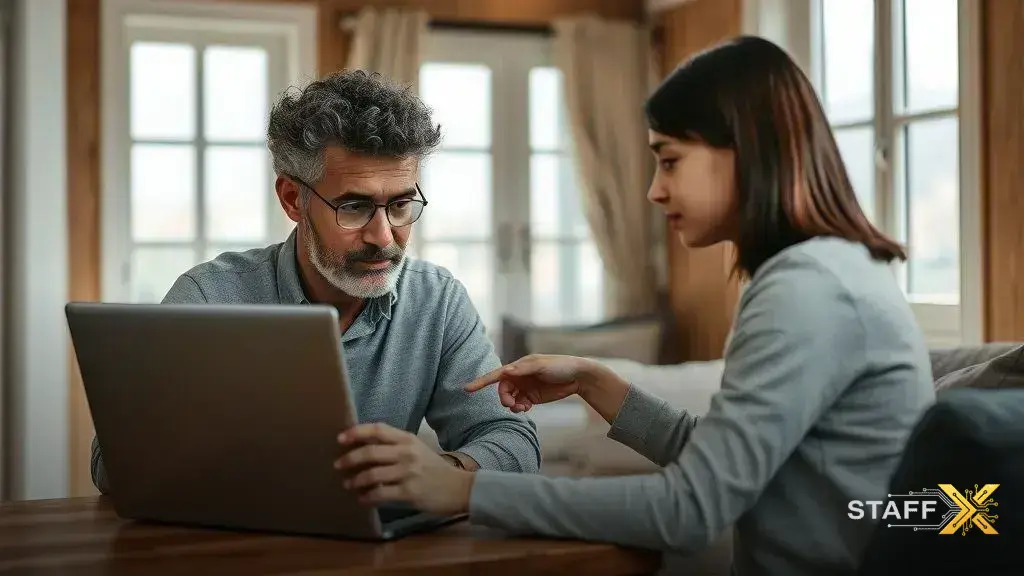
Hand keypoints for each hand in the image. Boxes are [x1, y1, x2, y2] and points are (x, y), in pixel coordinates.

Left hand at [335, 423, 473, 515]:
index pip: (378, 430)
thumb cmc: (433, 468)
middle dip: (350, 459)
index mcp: (407, 439)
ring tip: (348, 484)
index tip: (340, 438)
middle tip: (338, 465)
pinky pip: (381, 493)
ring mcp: (408, 472)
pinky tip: (362, 499)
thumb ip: (394, 445)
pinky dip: (367, 497)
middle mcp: (407, 453)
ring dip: (355, 480)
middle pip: (370, 452)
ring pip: (372, 474)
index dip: (357, 432)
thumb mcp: (416, 449)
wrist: (458, 487)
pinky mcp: (409, 492)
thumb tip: (363, 446)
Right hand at [464, 354, 595, 411]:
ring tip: (521, 408)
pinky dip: (520, 408)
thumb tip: (506, 371)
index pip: (496, 375)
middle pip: (502, 390)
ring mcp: (525, 387)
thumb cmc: (560, 365)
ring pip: (510, 399)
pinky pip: (520, 405)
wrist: (578, 376)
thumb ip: (524, 369)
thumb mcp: (542, 365)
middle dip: (504, 398)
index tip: (467, 389)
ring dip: (512, 405)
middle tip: (511, 404)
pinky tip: (526, 408)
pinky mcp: (532, 397)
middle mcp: (519, 377)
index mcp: (519, 367)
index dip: (480, 382)